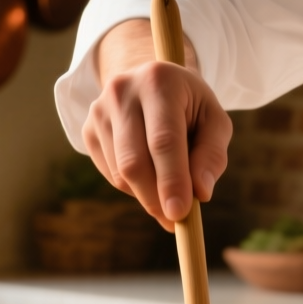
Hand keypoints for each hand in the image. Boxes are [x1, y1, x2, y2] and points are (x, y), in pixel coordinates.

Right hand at [81, 19, 233, 229]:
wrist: (152, 83)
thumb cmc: (190, 106)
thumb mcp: (214, 121)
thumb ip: (212, 155)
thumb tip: (201, 193)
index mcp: (159, 82)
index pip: (164, 140)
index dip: (171, 180)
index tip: (180, 213)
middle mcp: (122, 92)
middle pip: (134, 161)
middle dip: (156, 198)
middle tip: (176, 221)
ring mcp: (99, 111)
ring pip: (121, 173)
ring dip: (148, 195)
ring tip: (170, 191)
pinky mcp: (88, 130)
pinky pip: (111, 175)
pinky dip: (134, 188)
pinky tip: (151, 175)